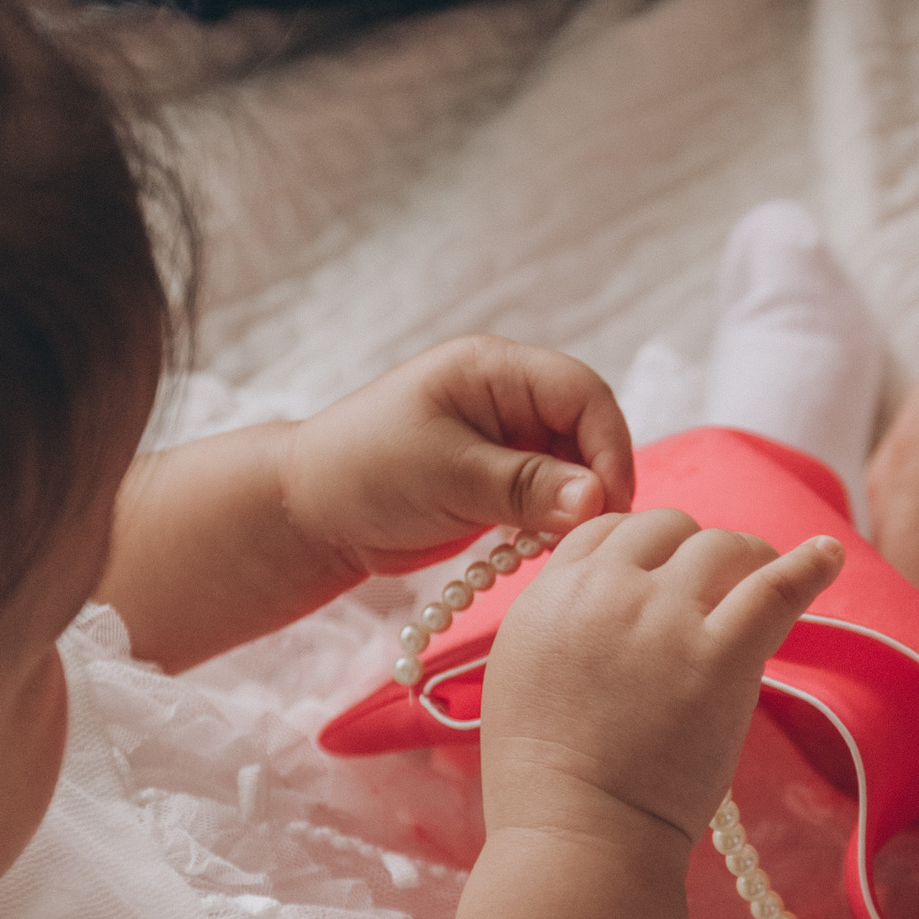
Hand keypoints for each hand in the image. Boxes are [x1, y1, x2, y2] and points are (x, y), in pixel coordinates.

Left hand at [280, 337, 636, 588]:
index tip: (607, 506)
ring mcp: (506, 440)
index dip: (608, 447)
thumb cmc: (364, 471)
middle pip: (587, 432)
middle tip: (587, 537)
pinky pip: (550, 498)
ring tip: (558, 547)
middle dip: (595, 483)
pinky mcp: (500, 481)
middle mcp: (508, 398)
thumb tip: (596, 500)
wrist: (311, 512)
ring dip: (575, 508)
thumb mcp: (447, 475)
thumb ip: (525, 486)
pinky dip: (552, 523)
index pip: (582, 394)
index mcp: (494, 369)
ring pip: (574, 469)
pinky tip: (535, 549)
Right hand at [479, 509, 842, 854]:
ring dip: (744, 560)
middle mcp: (604, 591)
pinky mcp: (719, 655)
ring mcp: (664, 618)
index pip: (604, 529)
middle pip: (665, 527)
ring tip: (765, 582)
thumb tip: (598, 610)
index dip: (641, 549)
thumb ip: (561, 630)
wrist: (576, 843)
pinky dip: (808, 564)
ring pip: (720, 545)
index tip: (663, 575)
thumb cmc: (545, 787)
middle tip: (715, 591)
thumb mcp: (522, 681)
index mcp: (548, 597)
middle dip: (691, 554)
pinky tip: (828, 555)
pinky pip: (775, 587)